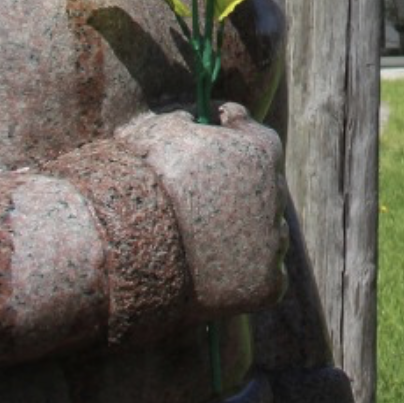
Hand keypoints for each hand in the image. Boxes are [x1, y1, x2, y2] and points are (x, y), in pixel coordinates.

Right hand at [121, 110, 286, 315]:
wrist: (126, 250)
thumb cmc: (139, 183)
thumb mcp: (158, 131)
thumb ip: (187, 119)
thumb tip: (195, 117)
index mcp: (261, 149)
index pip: (257, 137)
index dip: (233, 140)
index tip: (212, 148)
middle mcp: (276, 194)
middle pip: (265, 188)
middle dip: (241, 191)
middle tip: (204, 202)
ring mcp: (274, 242)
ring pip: (270, 233)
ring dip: (249, 234)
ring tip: (206, 242)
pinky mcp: (266, 285)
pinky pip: (267, 276)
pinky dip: (246, 275)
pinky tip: (215, 275)